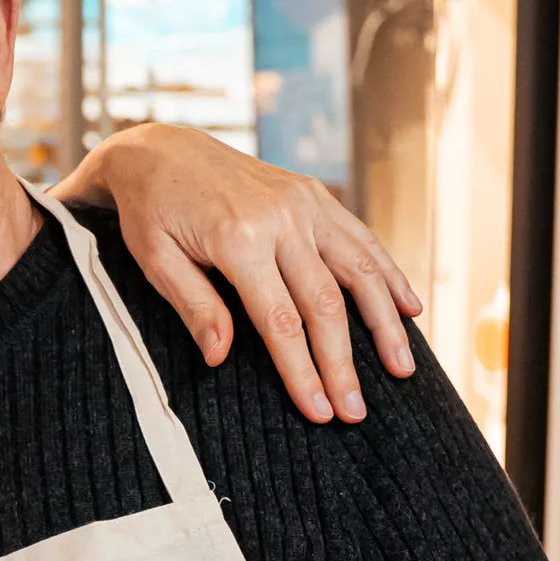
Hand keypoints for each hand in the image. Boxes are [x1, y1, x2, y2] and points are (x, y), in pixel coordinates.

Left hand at [52, 124, 421, 424]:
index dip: (302, 370)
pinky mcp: (313, 193)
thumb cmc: (151, 211)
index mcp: (238, 237)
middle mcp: (280, 217)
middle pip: (326, 303)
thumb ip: (195, 307)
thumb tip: (221, 357)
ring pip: (359, 268)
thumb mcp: (156, 261)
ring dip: (384, 323)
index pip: (280, 321)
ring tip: (401, 368)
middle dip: (343, 363)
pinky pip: (360, 238)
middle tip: (356, 412)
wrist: (159, 148)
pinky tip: (408, 308)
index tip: (319, 410)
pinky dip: (388, 274)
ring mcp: (303, 202)